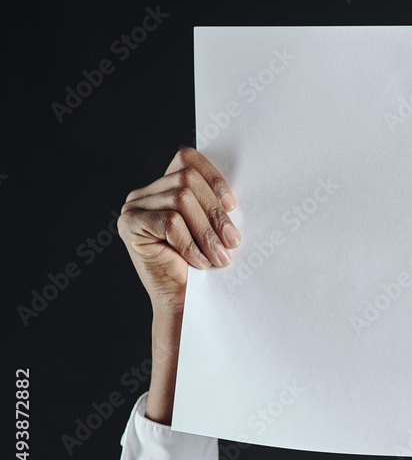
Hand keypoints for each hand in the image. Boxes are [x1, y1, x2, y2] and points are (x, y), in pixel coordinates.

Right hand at [118, 147, 239, 313]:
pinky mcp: (129, 224)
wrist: (183, 301)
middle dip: (215, 212)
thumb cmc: (202, 264)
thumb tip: (232, 191)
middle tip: (233, 242)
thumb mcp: (211, 225)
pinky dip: (189, 243)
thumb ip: (213, 201)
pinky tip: (199, 261)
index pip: (187, 158)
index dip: (212, 176)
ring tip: (219, 256)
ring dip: (206, 231)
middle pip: (187, 180)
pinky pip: (170, 222)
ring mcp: (134, 207)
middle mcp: (145, 193)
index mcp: (164, 186)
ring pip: (181, 200)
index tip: (232, 205)